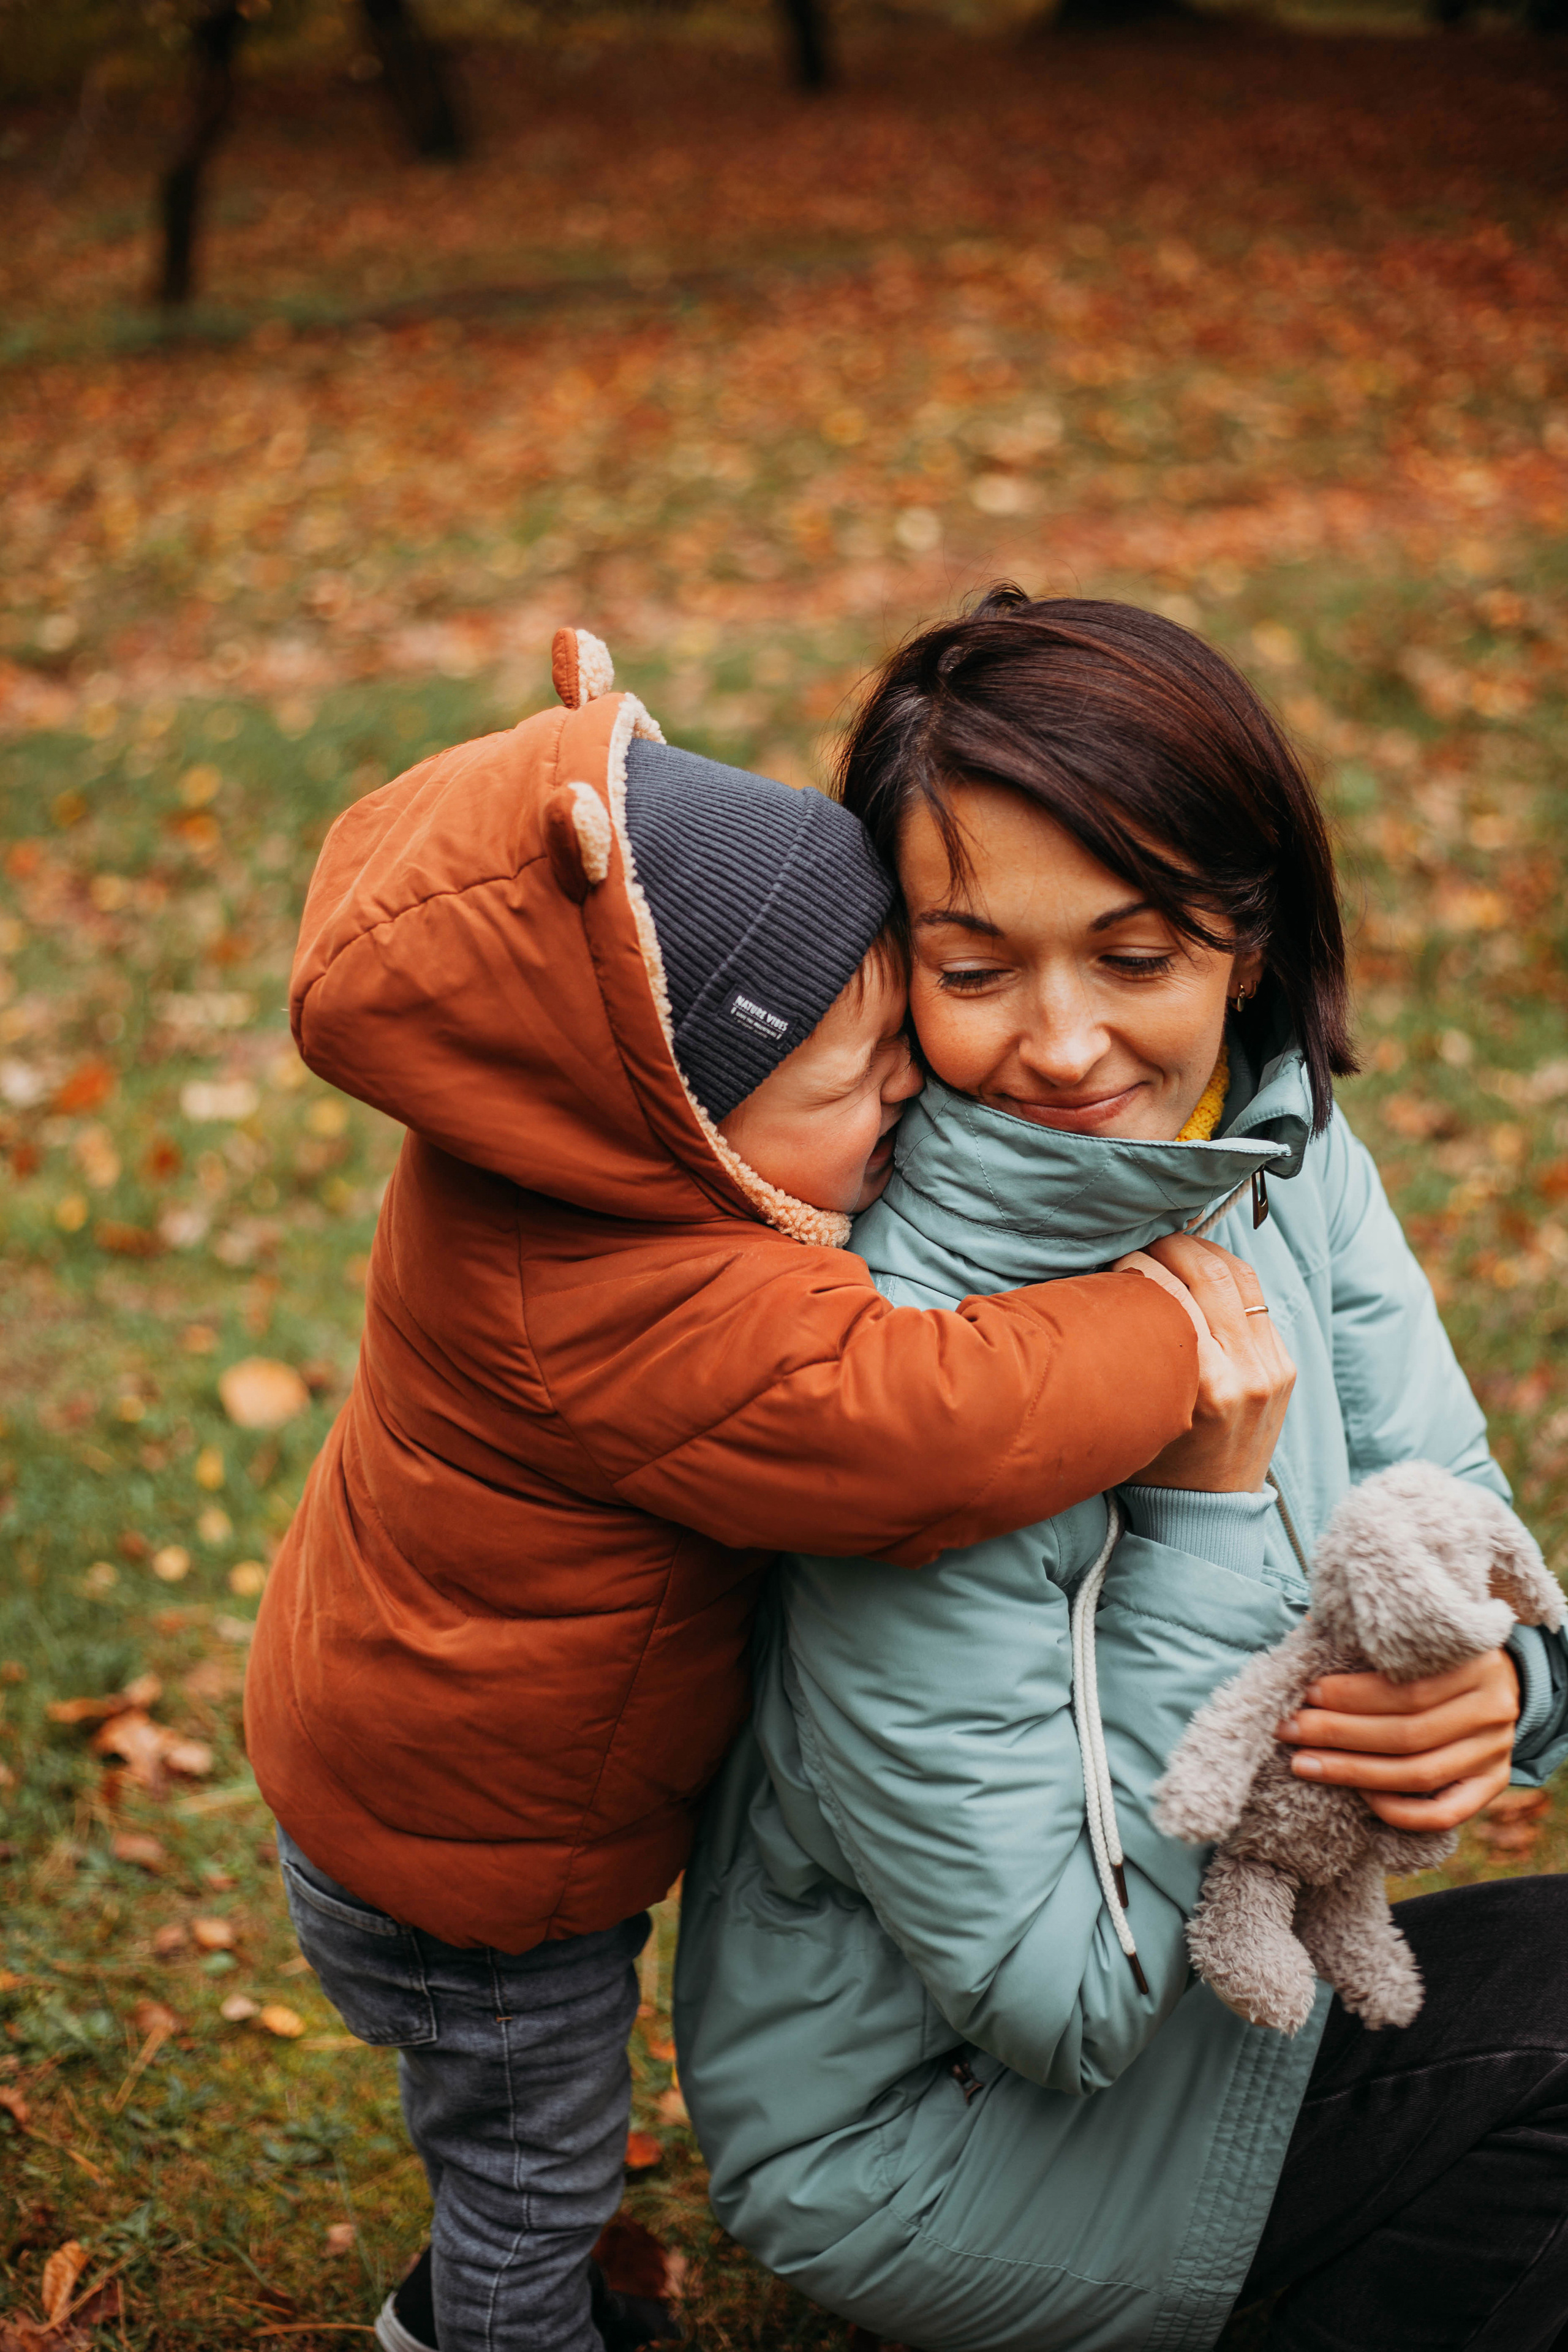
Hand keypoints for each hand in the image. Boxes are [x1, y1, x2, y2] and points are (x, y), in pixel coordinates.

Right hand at [1116, 1233, 1295, 1492]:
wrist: (1212, 1511)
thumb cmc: (1155, 1466)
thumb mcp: (1135, 1415)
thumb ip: (1129, 1357)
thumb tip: (1107, 1292)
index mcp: (1208, 1387)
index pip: (1172, 1297)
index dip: (1139, 1267)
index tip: (1115, 1262)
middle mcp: (1248, 1372)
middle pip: (1211, 1274)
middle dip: (1171, 1247)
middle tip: (1141, 1245)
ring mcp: (1273, 1366)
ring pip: (1240, 1277)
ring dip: (1203, 1251)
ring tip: (1170, 1248)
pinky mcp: (1284, 1363)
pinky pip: (1256, 1299)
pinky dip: (1225, 1276)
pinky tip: (1199, 1272)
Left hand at [1276, 1648, 1520, 1830]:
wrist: (1496, 1678)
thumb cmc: (1434, 1654)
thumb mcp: (1414, 1638)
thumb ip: (1370, 1642)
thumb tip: (1307, 1641)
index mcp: (1475, 1663)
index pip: (1407, 1690)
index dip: (1350, 1695)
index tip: (1305, 1693)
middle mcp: (1492, 1710)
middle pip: (1407, 1734)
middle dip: (1337, 1733)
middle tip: (1287, 1729)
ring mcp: (1495, 1752)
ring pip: (1418, 1774)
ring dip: (1352, 1771)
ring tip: (1303, 1762)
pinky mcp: (1492, 1784)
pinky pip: (1443, 1814)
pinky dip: (1397, 1810)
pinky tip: (1358, 1795)